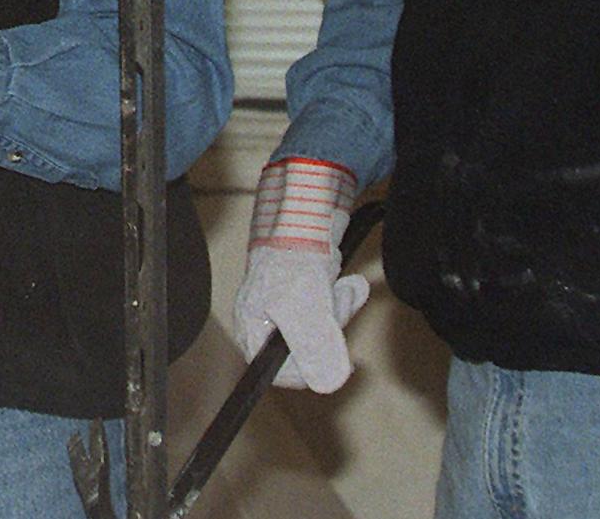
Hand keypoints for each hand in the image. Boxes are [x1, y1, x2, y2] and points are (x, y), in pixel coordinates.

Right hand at [231, 158, 367, 391]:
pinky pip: (328, 309)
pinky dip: (342, 297)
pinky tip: (347, 284)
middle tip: (337, 305)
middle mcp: (265, 324)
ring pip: (321, 330)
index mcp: (252, 332)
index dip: (312, 369)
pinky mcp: (303, 294)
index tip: (335, 358)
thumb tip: (328, 385)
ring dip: (340, 310)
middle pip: (305, 352)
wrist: (303, 213)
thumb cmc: (293, 258)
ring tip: (343, 288)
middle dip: (330, 328)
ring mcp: (284, 308)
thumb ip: (315, 346)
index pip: (280, 375)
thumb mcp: (306, 308)